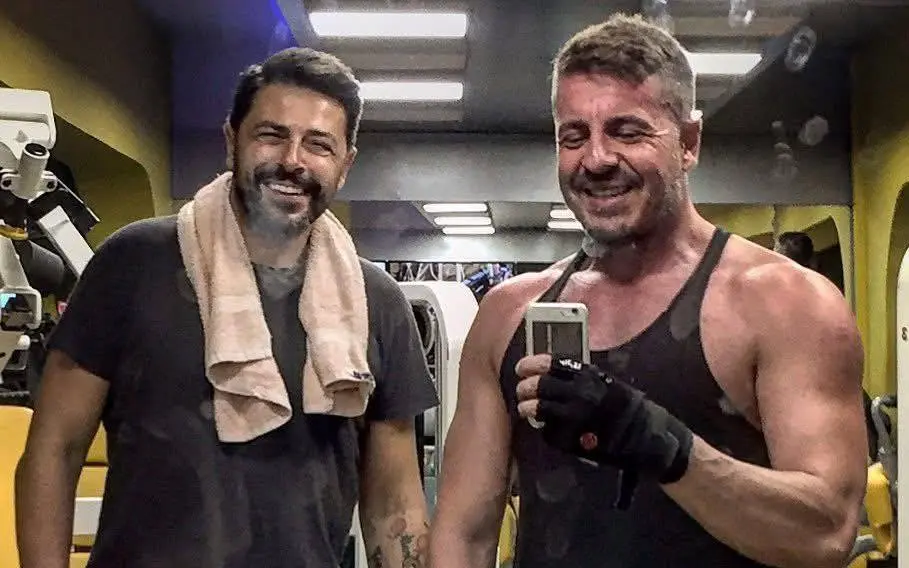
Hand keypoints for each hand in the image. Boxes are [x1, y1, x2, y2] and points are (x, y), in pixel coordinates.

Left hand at [515, 354, 692, 483]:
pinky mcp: (573, 441)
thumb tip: (548, 371)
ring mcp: (576, 418)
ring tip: (525, 408)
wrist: (646, 438)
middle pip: (540, 386)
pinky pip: (549, 432)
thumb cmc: (625, 408)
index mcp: (589, 377)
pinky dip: (546, 429)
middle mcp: (581, 394)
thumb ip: (580, 377)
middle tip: (521, 390)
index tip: (522, 367)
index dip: (532, 364)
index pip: (551, 364)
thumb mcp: (606, 383)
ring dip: (527, 407)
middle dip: (525, 387)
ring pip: (539, 409)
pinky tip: (548, 426)